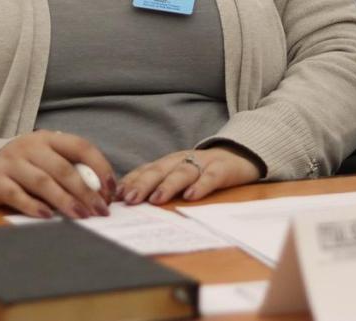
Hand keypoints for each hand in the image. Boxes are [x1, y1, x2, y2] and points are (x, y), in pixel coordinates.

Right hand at [0, 130, 114, 218]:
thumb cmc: (25, 164)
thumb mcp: (47, 158)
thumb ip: (69, 169)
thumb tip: (101, 194)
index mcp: (49, 138)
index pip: (81, 147)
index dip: (100, 167)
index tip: (111, 189)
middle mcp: (31, 147)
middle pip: (63, 168)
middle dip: (86, 191)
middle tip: (101, 210)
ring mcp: (12, 163)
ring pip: (42, 181)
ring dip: (65, 200)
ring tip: (81, 216)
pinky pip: (16, 194)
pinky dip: (33, 206)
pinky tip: (48, 217)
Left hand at [117, 145, 261, 205]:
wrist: (240, 154)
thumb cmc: (203, 170)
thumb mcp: (179, 174)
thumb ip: (158, 184)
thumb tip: (129, 201)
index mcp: (169, 163)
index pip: (145, 170)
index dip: (130, 182)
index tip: (115, 196)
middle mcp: (182, 160)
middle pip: (159, 170)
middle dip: (142, 184)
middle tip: (129, 199)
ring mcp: (202, 163)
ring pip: (182, 172)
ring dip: (168, 185)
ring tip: (156, 199)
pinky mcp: (223, 169)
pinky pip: (211, 177)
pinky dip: (201, 186)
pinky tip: (191, 196)